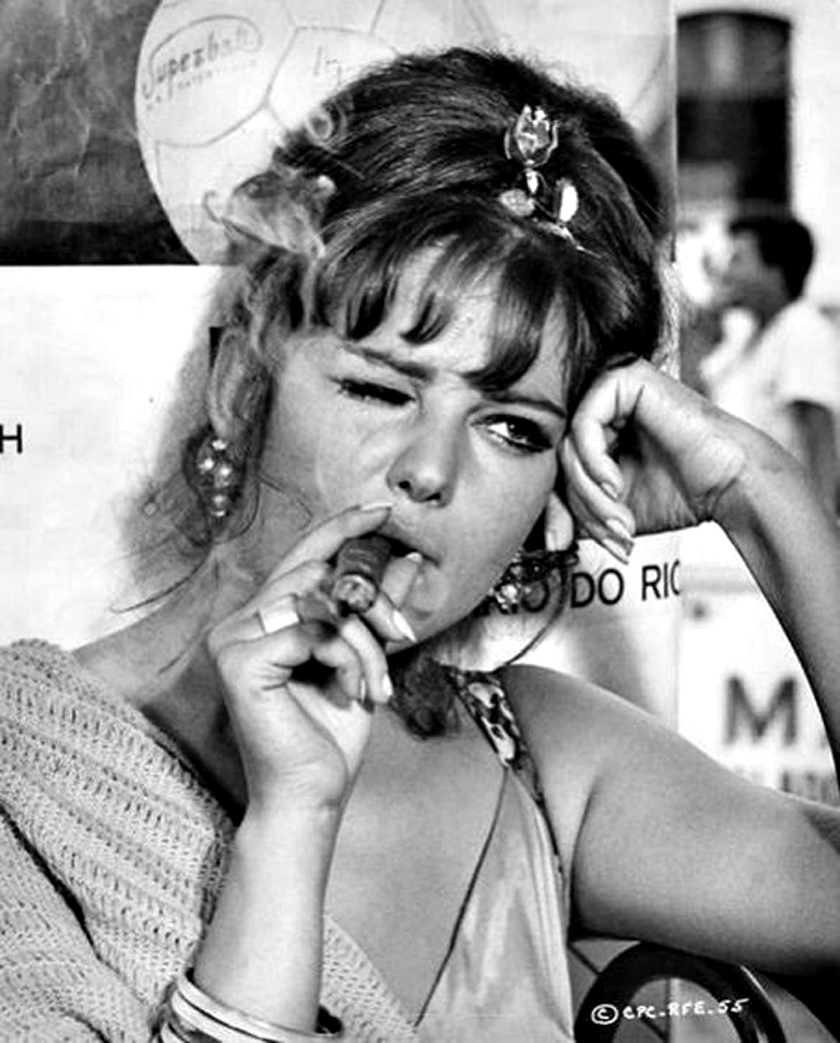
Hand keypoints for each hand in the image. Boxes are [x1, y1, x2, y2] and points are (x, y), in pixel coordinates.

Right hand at [207, 503, 419, 815]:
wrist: (313, 796)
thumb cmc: (332, 734)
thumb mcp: (366, 660)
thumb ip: (377, 609)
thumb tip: (407, 558)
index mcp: (263, 619)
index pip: (302, 558)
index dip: (340, 528)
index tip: (383, 509)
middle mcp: (239, 621)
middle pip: (315, 575)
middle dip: (371, 602)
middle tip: (404, 630)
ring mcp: (231, 639)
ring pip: (318, 603)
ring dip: (364, 641)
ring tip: (378, 685)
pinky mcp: (237, 661)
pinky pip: (312, 633)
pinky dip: (348, 660)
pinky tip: (358, 694)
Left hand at [561, 359, 758, 553]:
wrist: (728, 485)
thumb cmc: (677, 492)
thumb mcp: (607, 509)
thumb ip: (570, 510)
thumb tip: (542, 534)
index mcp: (590, 428)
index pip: (547, 466)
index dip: (552, 508)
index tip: (559, 542)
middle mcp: (595, 403)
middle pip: (554, 458)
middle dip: (577, 506)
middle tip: (606, 532)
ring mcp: (608, 386)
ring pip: (567, 446)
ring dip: (590, 493)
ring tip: (618, 518)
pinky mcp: (623, 378)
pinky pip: (584, 424)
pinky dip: (595, 462)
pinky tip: (616, 484)